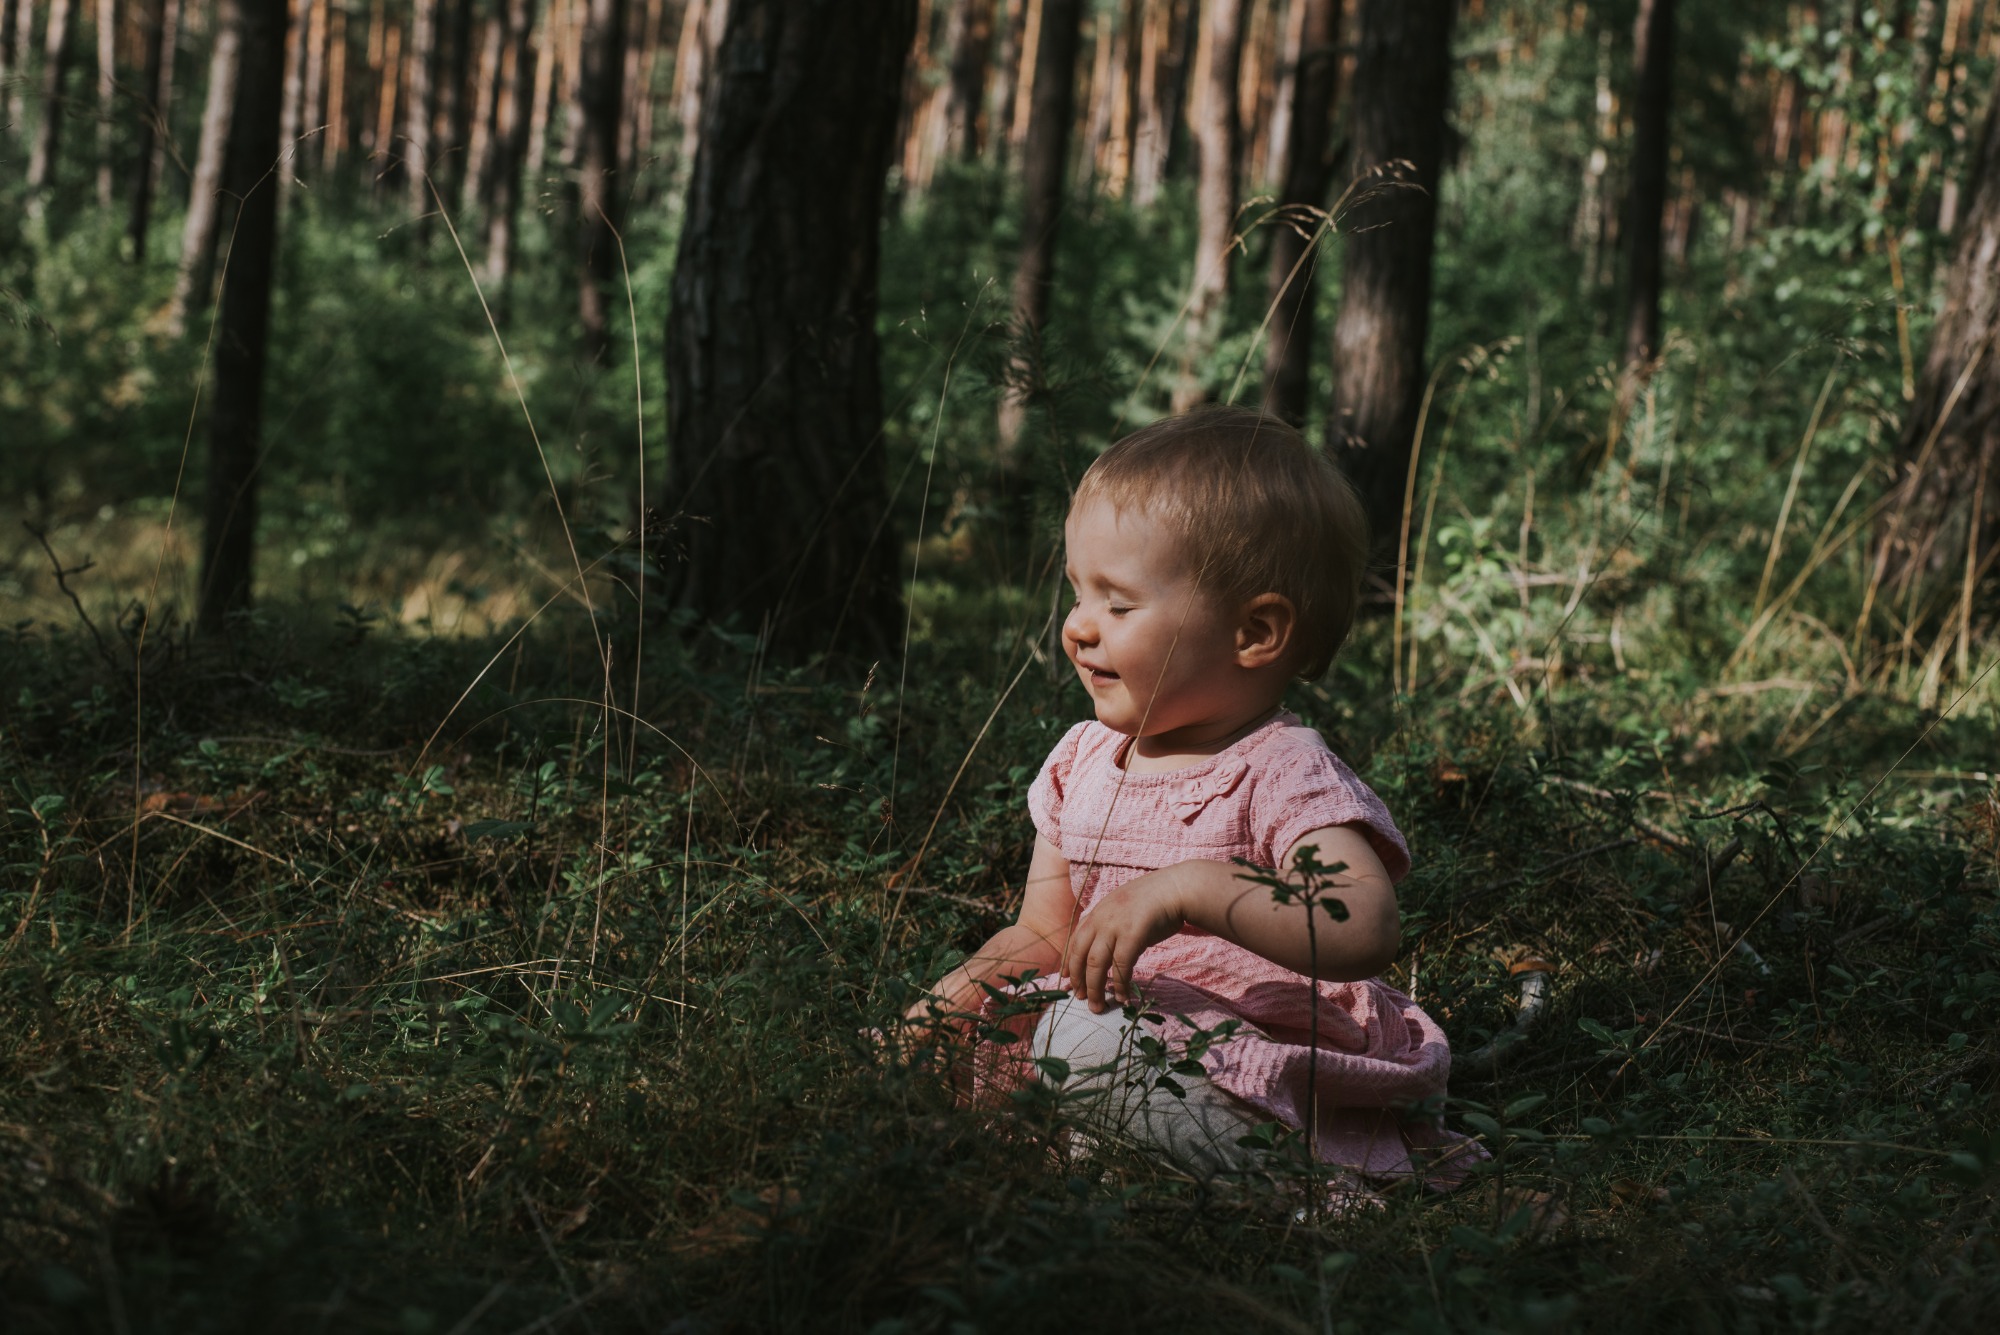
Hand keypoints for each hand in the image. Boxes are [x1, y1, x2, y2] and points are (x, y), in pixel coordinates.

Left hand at [1061, 867, 1186, 1011]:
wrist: (1175, 888)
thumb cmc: (1153, 899)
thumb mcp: (1122, 907)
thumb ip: (1110, 924)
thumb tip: (1105, 946)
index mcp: (1097, 912)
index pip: (1075, 940)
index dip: (1069, 962)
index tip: (1066, 978)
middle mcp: (1101, 919)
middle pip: (1080, 955)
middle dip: (1079, 980)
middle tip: (1081, 999)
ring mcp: (1115, 926)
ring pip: (1096, 964)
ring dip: (1096, 988)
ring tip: (1098, 1006)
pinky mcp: (1132, 935)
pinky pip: (1121, 966)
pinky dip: (1120, 984)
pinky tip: (1122, 996)